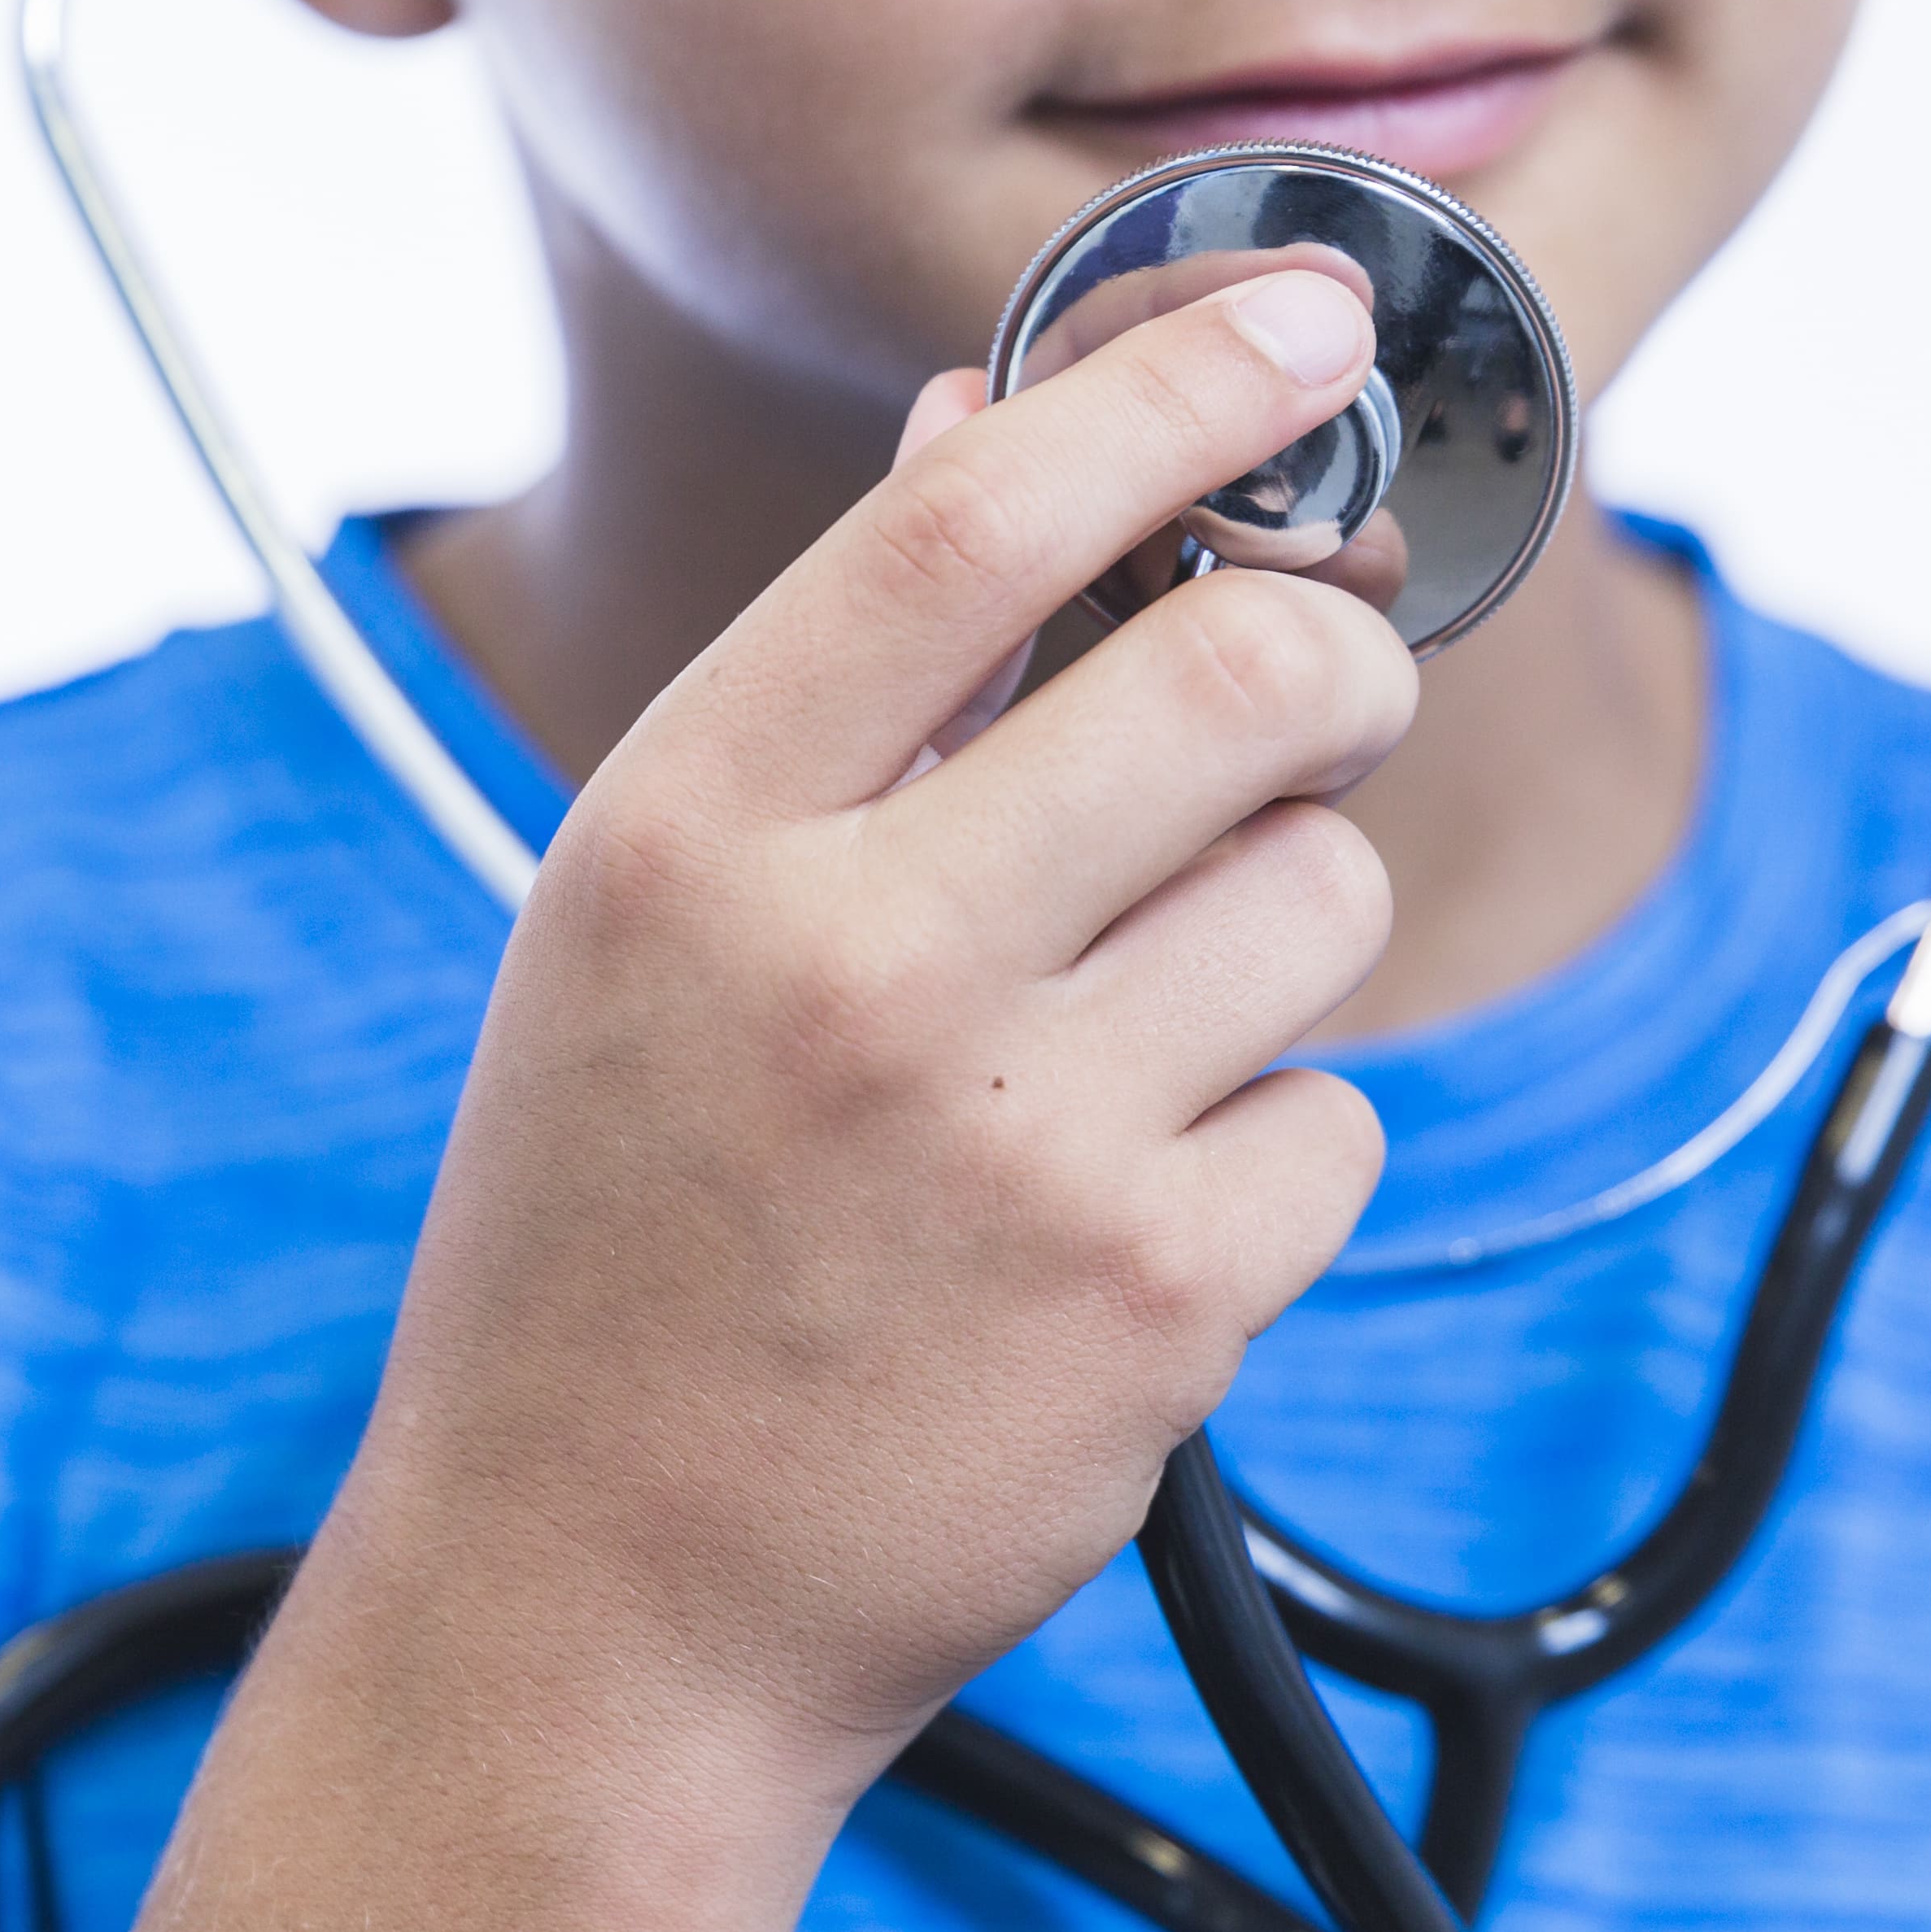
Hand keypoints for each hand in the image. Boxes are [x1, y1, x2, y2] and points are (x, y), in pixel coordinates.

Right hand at [317, 266, 1414, 1796]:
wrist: (592, 1609)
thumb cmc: (616, 1238)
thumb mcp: (645, 923)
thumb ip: (840, 677)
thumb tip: (995, 418)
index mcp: (690, 831)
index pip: (973, 512)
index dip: (1174, 379)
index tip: (1302, 322)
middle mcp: (850, 958)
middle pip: (1242, 672)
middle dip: (1323, 670)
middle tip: (1299, 713)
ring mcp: (1016, 1134)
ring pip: (1325, 896)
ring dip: (1275, 942)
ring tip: (1122, 1047)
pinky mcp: (1160, 1299)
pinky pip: (1338, 1122)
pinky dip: (1265, 1160)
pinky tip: (1114, 1227)